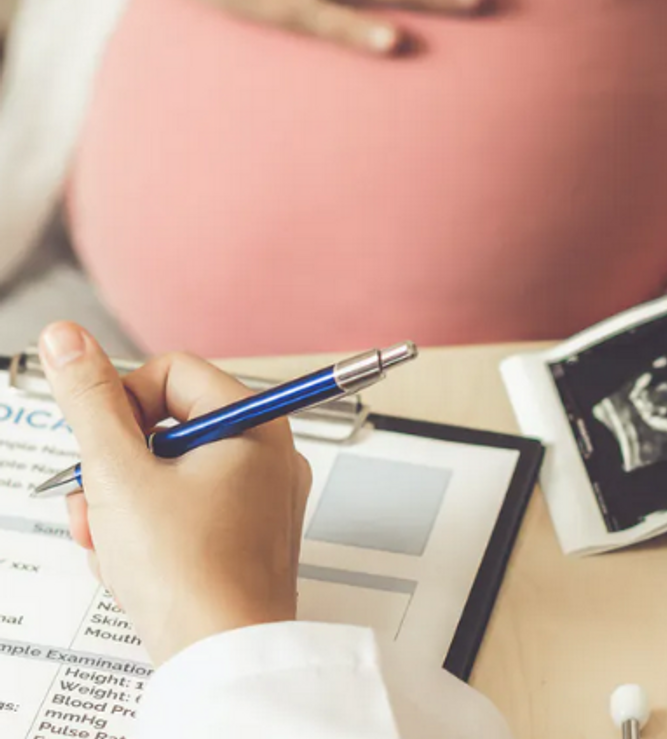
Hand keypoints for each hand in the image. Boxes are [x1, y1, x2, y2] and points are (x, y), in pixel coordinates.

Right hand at [38, 321, 311, 665]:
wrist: (223, 659)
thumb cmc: (190, 571)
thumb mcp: (120, 475)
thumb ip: (90, 402)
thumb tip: (68, 340)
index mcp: (253, 423)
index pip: (172, 372)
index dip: (122, 403)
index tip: (99, 445)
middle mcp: (265, 453)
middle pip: (166, 425)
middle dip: (114, 466)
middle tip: (94, 503)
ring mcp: (257, 496)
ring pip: (169, 472)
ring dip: (123, 503)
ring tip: (109, 543)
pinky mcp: (244, 533)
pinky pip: (186, 508)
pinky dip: (149, 529)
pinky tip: (130, 564)